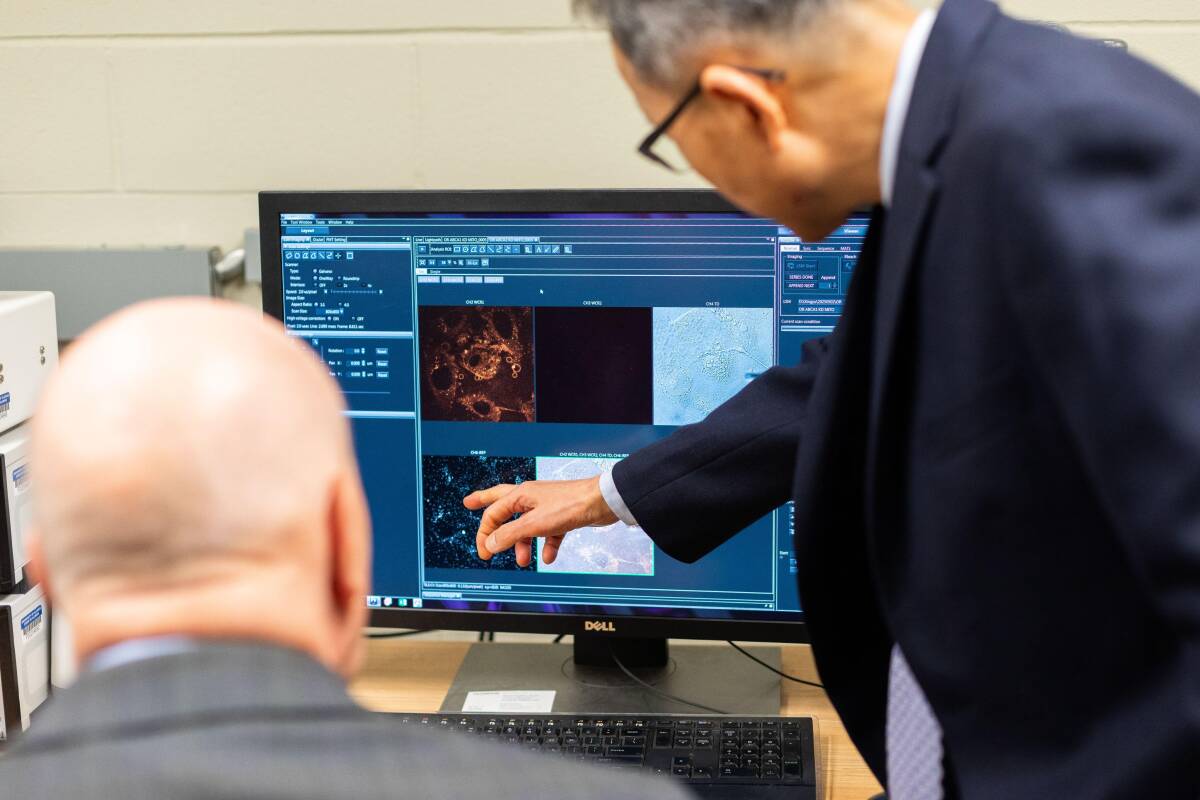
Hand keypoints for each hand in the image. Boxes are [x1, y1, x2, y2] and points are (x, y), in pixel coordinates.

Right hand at [464, 476, 617, 566]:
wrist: (602, 502)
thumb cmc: (570, 505)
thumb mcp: (534, 524)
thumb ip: (509, 535)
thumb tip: (490, 543)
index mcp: (520, 495)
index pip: (493, 513)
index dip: (484, 533)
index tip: (483, 552)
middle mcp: (531, 498)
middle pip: (502, 504)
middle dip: (485, 506)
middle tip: (469, 503)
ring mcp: (546, 506)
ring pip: (526, 525)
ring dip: (522, 544)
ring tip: (522, 561)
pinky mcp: (561, 516)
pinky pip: (547, 533)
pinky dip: (546, 546)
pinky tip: (547, 557)